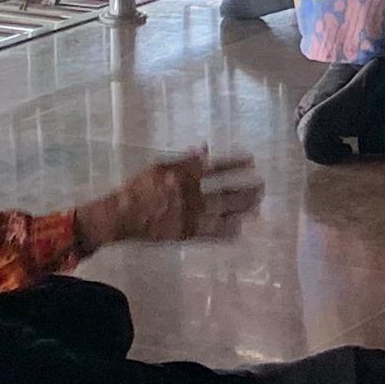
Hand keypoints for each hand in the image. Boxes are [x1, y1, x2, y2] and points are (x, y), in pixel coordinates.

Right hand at [79, 151, 258, 247]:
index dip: (235, 165)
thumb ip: (182, 160)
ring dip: (242, 211)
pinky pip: (210, 234)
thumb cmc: (138, 188)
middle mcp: (191, 198)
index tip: (251, 161)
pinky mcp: (186, 233)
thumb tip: (204, 150)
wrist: (122, 216)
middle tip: (262, 187)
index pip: (215, 169)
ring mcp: (190, 217)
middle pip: (225, 194)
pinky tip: (239, 230)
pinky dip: (226, 232)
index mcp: (183, 178)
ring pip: (222, 215)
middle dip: (246, 191)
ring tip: (257, 208)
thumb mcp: (158, 167)